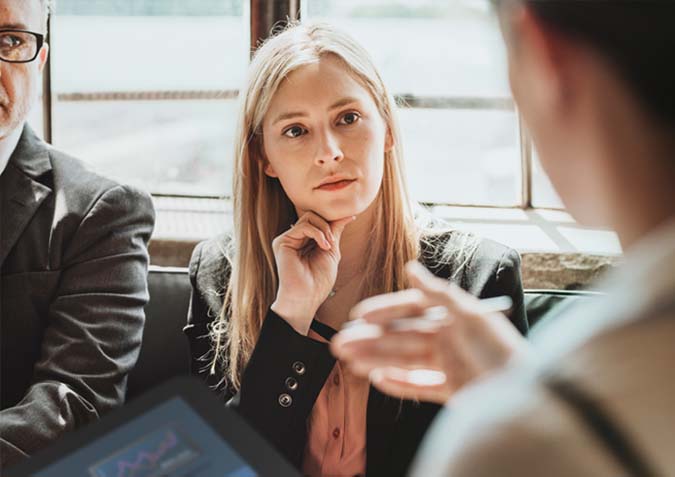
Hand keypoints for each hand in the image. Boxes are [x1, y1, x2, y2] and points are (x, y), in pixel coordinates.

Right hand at [271, 211, 354, 334]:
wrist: (307, 297)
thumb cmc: (319, 280)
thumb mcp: (332, 251)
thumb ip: (335, 232)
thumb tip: (347, 215)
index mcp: (305, 241)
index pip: (319, 221)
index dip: (333, 220)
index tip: (351, 218)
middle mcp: (295, 239)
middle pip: (313, 216)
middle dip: (328, 225)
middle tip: (332, 243)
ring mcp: (288, 240)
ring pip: (309, 217)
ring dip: (324, 229)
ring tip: (328, 246)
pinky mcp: (282, 242)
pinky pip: (304, 226)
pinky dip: (318, 233)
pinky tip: (323, 246)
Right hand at [331, 261, 530, 403]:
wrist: (529, 393)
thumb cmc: (503, 349)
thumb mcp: (471, 314)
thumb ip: (438, 293)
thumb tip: (411, 269)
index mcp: (452, 318)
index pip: (411, 311)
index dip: (385, 311)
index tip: (359, 315)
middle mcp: (448, 339)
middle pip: (401, 338)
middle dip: (370, 340)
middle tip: (340, 343)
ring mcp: (449, 365)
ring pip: (404, 361)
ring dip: (376, 360)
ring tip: (350, 361)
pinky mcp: (452, 390)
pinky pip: (419, 386)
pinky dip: (398, 384)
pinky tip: (377, 380)